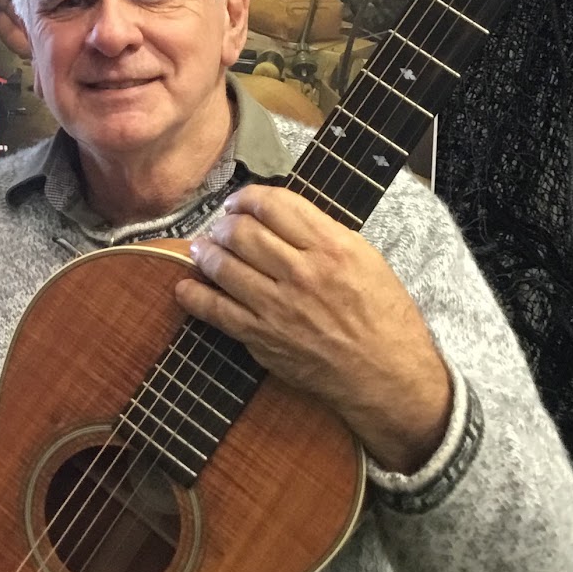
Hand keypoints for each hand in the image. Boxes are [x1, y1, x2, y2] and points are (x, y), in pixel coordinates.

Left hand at [177, 185, 452, 473]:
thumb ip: (324, 234)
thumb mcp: (367, 259)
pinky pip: (217, 312)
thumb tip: (282, 217)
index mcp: (332, 247)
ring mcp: (278, 306)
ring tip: (202, 248)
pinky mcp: (263, 338)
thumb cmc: (384, 317)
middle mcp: (302, 272)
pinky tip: (185, 287)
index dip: (248, 197)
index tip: (241, 201)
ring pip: (224, 265)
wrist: (387, 374)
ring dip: (205, 251)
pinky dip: (194, 296)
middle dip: (223, 223)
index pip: (275, 205)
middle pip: (243, 232)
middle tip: (221, 225)